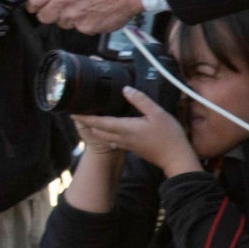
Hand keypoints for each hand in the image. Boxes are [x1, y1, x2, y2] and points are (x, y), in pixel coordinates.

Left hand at [27, 0, 143, 35]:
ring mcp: (75, 17)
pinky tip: (92, 10)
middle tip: (62, 3)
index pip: (32, 1)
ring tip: (83, 4)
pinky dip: (83, 22)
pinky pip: (78, 28)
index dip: (35, 2)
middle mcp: (64, 2)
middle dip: (50, 11)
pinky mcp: (86, 28)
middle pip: (43, 17)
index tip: (38, 2)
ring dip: (68, 16)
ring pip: (61, 23)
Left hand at [71, 88, 202, 177]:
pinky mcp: (131, 147)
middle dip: (86, 123)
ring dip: (95, 128)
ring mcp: (126, 144)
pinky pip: (112, 140)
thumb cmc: (168, 136)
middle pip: (98, 130)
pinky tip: (107, 129)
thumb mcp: (157, 113)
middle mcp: (122, 138)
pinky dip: (105, 133)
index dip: (85, 118)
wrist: (175, 158)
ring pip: (104, 136)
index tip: (73, 113)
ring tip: (89, 119)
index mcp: (125, 128)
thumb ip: (141, 100)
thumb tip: (126, 89)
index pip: (99, 122)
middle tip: (78, 114)